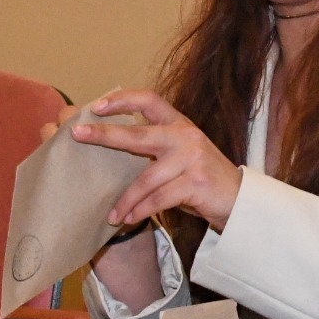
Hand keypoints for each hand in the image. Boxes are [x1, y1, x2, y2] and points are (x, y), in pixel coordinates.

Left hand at [73, 89, 243, 231]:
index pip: (149, 100)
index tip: (97, 106)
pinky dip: (141, 210)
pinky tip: (130, 218)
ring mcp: (192, 159)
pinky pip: (158, 199)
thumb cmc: (202, 180)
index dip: (122, 99)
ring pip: (146, 178)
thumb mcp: (181, 155)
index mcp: (179, 125)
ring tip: (112, 215)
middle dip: (105, 134)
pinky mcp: (196, 183)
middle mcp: (185, 136)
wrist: (240, 202)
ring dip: (125, 199)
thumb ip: (155, 149)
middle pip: (138, 134)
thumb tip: (112, 147)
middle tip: (77, 134)